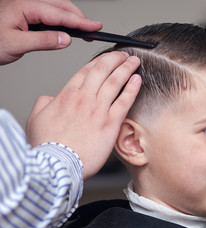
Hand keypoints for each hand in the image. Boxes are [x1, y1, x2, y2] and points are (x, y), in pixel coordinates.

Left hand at [0, 0, 101, 64]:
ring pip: (56, 9)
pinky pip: (48, 14)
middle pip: (62, 6)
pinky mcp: (25, 14)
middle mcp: (27, 3)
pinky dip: (61, 20)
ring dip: (71, 18)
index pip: (60, 14)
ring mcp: (26, 7)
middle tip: (94, 30)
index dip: (81, 22)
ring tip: (83, 30)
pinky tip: (65, 28)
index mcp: (25, 7)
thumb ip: (43, 41)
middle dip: (80, 18)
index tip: (96, 27)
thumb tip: (66, 39)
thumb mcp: (16, 44)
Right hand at [26, 52, 140, 180]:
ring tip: (134, 61)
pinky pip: (124, 101)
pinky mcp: (110, 123)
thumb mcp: (36, 119)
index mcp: (66, 95)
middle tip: (124, 54)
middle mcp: (84, 98)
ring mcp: (98, 109)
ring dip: (126, 68)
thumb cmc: (47, 146)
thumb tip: (49, 98)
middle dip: (115, 59)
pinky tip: (138, 80)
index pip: (86, 71)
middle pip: (103, 70)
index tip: (107, 57)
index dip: (99, 61)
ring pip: (115, 81)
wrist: (57, 164)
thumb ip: (44, 104)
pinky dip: (132, 88)